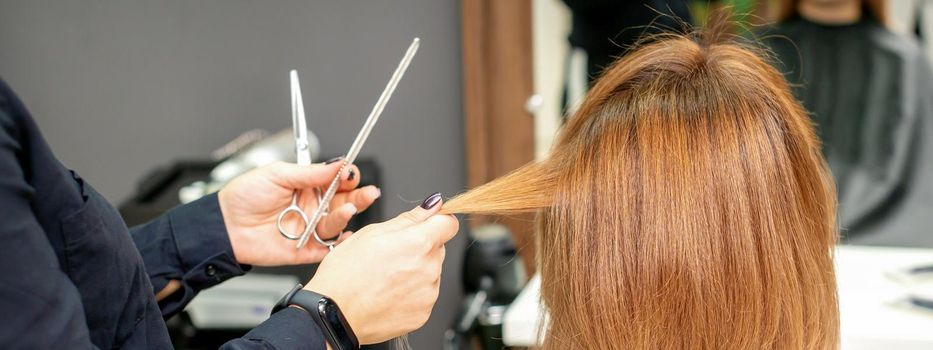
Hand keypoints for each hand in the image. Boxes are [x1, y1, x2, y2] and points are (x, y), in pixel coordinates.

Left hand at [218, 160, 380, 265]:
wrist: (224, 225)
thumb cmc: (244, 196)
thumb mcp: (277, 174)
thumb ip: (310, 172)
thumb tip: (339, 164)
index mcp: (307, 187)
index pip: (337, 181)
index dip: (347, 178)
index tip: (351, 174)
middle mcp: (312, 208)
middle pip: (344, 203)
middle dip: (358, 197)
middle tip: (367, 193)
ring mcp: (309, 229)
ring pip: (336, 225)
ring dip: (345, 217)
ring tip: (346, 210)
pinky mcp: (304, 250)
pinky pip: (326, 250)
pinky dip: (338, 245)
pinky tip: (345, 237)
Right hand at [305, 192, 457, 344]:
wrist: (334, 314)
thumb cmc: (345, 274)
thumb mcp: (371, 233)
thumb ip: (408, 219)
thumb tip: (431, 207)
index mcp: (418, 243)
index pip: (449, 224)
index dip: (437, 221)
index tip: (427, 224)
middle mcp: (429, 269)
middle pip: (437, 248)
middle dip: (420, 247)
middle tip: (391, 254)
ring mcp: (428, 294)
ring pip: (431, 272)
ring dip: (416, 271)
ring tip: (386, 277)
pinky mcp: (423, 313)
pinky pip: (424, 295)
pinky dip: (411, 293)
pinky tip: (388, 293)